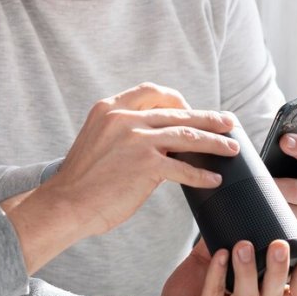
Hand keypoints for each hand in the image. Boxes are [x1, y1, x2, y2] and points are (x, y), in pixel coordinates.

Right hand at [2, 83, 238, 273]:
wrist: (65, 204)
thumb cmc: (81, 180)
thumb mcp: (98, 140)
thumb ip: (124, 132)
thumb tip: (159, 140)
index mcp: (110, 108)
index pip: (153, 91)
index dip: (177, 99)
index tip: (191, 108)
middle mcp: (124, 118)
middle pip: (178, 112)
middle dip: (208, 119)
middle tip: (228, 123)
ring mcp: (136, 140)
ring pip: (187, 135)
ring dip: (214, 143)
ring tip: (231, 149)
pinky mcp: (145, 165)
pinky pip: (183, 168)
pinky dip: (201, 176)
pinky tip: (213, 181)